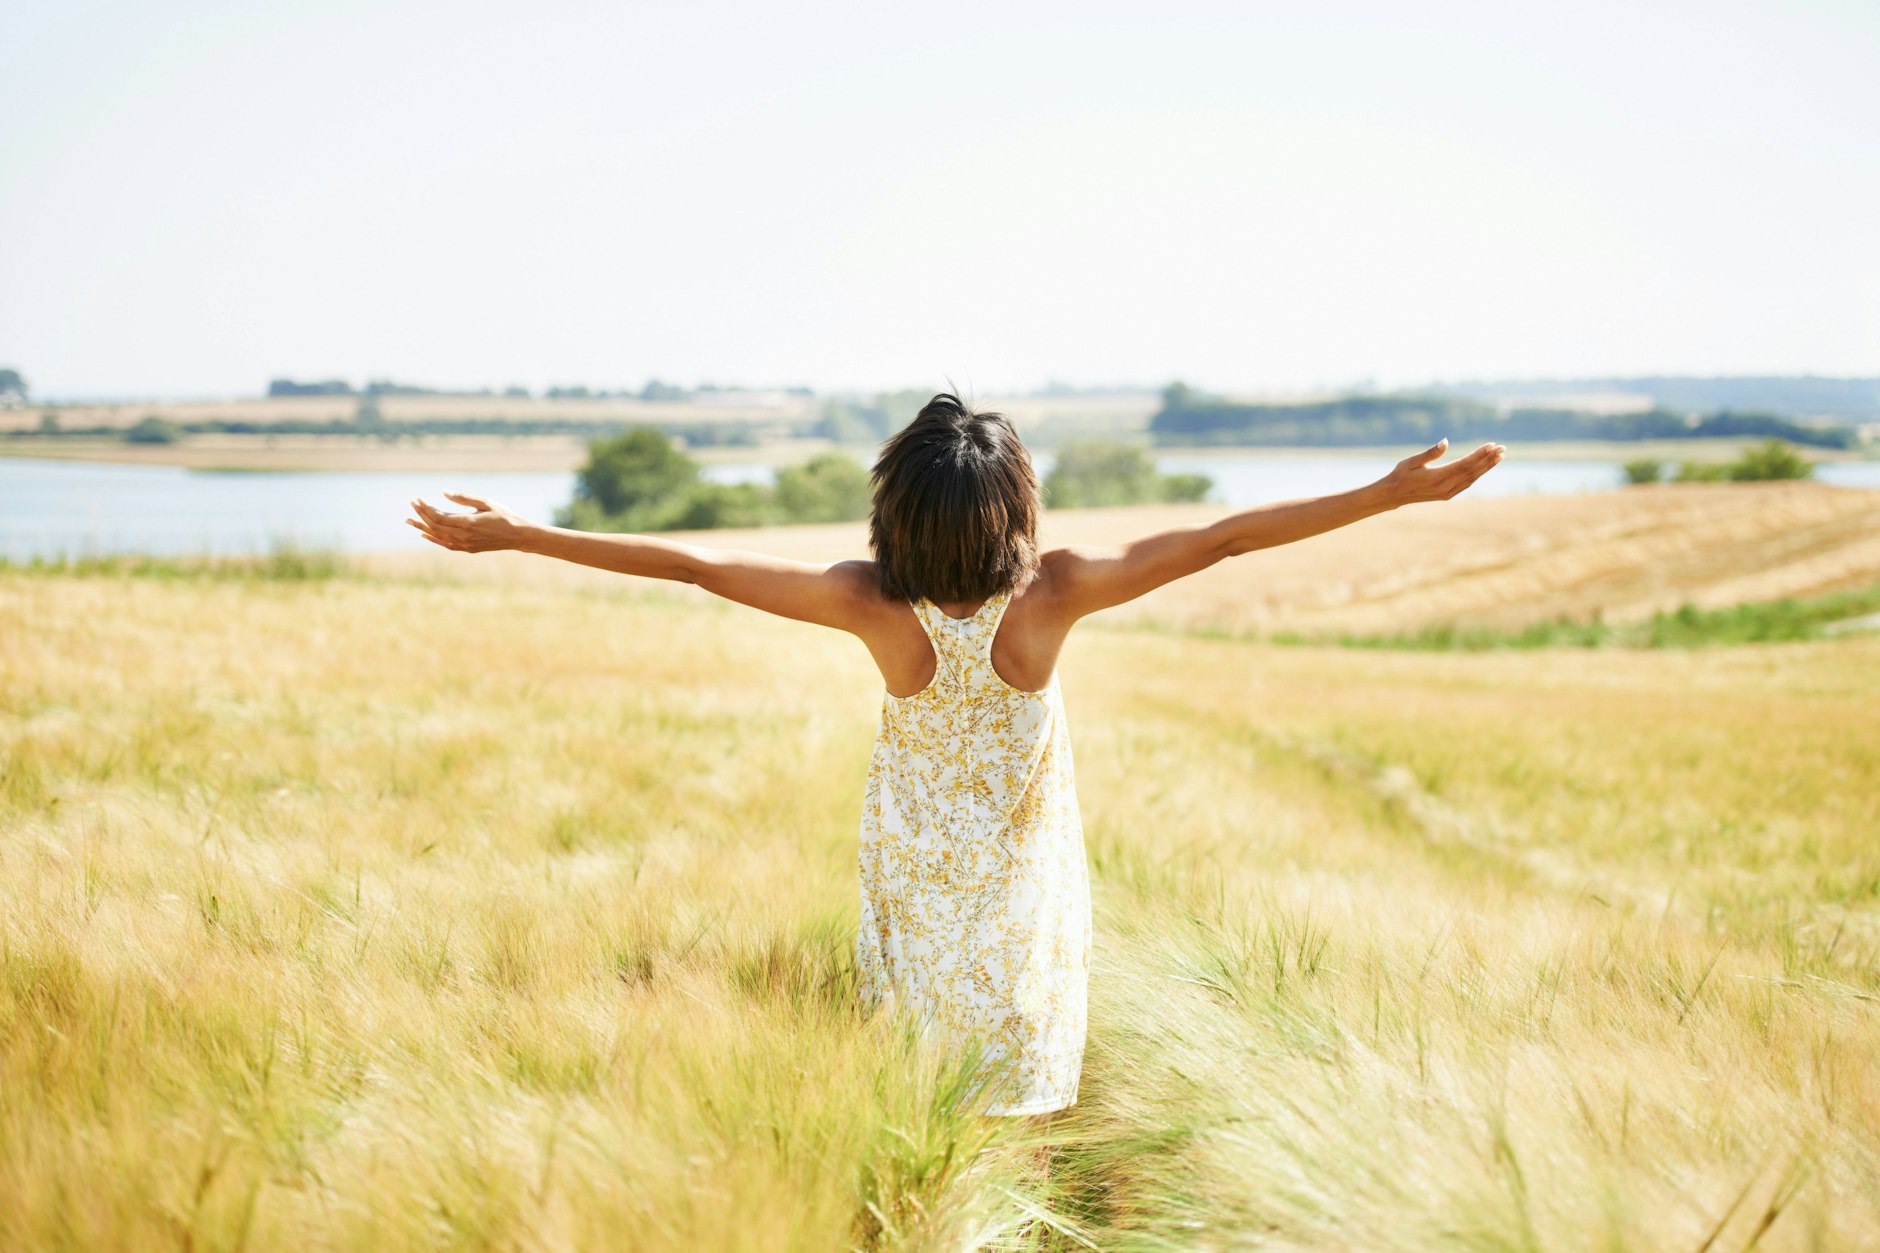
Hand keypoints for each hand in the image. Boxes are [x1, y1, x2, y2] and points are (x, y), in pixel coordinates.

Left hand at [405, 491, 532, 552]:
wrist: (517, 536)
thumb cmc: (503, 515)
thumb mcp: (485, 502)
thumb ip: (463, 498)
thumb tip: (443, 492)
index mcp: (468, 523)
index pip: (439, 516)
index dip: (426, 508)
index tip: (418, 499)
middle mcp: (464, 536)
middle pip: (435, 526)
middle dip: (421, 514)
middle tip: (411, 504)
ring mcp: (465, 544)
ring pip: (438, 536)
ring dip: (422, 527)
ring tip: (409, 520)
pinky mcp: (467, 549)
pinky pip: (445, 544)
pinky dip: (433, 538)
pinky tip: (424, 533)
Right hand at [1379, 438, 1505, 505]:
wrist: (1394, 495)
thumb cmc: (1401, 474)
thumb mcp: (1411, 461)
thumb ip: (1430, 453)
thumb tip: (1445, 441)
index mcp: (1436, 477)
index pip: (1464, 464)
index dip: (1479, 455)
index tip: (1491, 445)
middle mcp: (1445, 487)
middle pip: (1472, 471)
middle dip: (1488, 459)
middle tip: (1502, 448)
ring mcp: (1447, 492)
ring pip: (1472, 478)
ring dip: (1486, 467)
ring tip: (1499, 456)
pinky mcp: (1447, 494)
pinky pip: (1467, 483)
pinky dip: (1478, 474)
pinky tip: (1486, 466)